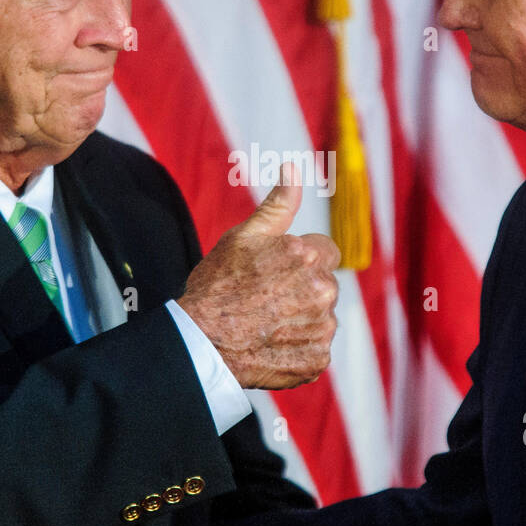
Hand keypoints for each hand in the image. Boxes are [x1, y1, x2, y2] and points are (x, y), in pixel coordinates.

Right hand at [177, 166, 339, 389]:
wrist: (201, 341)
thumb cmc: (218, 285)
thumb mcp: (243, 236)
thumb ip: (278, 204)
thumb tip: (292, 167)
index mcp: (308, 254)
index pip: (324, 251)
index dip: (299, 260)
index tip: (275, 272)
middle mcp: (322, 290)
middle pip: (324, 284)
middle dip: (303, 289)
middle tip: (266, 299)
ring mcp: (322, 327)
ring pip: (322, 317)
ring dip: (303, 319)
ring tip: (267, 323)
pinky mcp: (318, 358)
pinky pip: (316, 348)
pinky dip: (299, 348)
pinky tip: (272, 344)